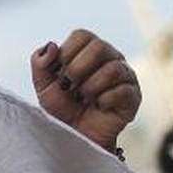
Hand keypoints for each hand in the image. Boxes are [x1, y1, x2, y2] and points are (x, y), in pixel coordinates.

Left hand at [31, 30, 139, 150]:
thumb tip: (52, 45)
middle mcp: (110, 58)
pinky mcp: (133, 96)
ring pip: (113, 69)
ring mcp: (125, 76)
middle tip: (69, 88)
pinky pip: (123, 90)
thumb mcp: (43, 86)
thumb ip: (40, 63)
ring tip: (84, 100)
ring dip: (90, 87)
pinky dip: (104, 100)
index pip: (82, 35)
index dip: (67, 53)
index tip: (59, 73)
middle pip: (99, 47)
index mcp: (89, 50)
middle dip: (77, 70)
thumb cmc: (61, 108)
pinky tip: (99, 106)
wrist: (74, 137)